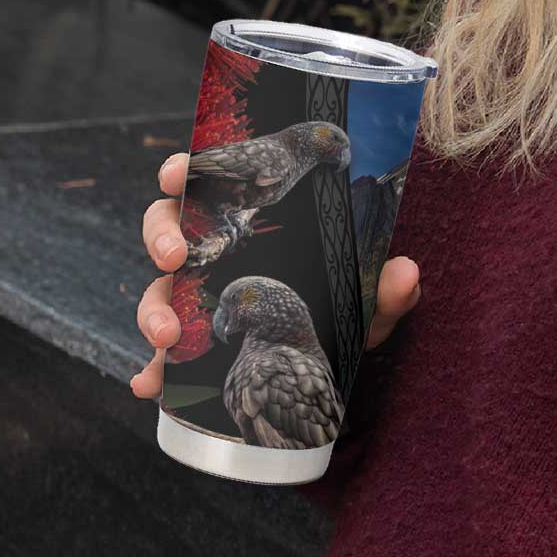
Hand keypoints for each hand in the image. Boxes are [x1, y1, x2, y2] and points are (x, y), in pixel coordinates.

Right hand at [129, 152, 421, 397]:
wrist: (332, 365)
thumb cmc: (343, 309)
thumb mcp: (368, 301)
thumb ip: (387, 289)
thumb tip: (406, 273)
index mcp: (251, 220)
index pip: (209, 182)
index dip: (185, 171)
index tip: (179, 173)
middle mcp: (218, 251)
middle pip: (168, 227)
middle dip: (163, 237)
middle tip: (176, 257)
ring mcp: (199, 297)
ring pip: (159, 288)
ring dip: (154, 307)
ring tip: (168, 335)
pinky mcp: (193, 342)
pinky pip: (162, 353)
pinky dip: (152, 369)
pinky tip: (150, 384)